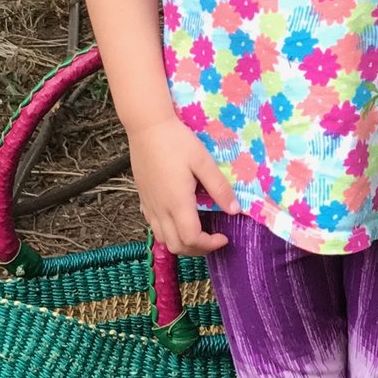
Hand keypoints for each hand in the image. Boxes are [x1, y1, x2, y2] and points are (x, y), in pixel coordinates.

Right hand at [126, 116, 235, 255]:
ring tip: (197, 232)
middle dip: (197, 250)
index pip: (192, 239)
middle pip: (176, 246)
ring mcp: (149, 205)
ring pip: (162, 239)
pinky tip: (178, 218)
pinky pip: (154, 226)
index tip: (224, 237)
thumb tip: (235, 210)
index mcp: (178, 203)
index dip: (210, 245)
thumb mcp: (203, 162)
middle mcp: (161, 209)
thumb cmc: (176, 142)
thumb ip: (219, 187)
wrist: (146, 127)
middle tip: (213, 239)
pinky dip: (168, 232)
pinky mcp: (143, 198)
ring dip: (181, 243)